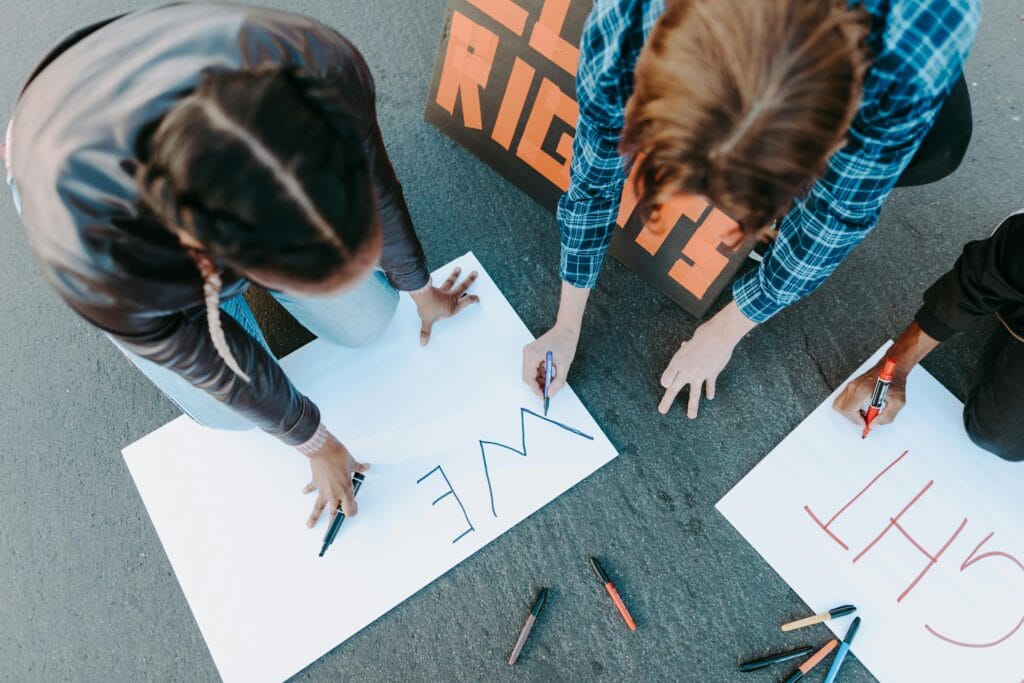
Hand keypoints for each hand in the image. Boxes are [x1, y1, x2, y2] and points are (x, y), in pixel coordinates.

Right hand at [302, 433, 369, 527]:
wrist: (323, 450)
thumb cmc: (339, 457)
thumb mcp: (352, 463)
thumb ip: (359, 468)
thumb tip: (366, 467)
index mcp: (346, 491)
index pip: (350, 511)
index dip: (353, 511)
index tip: (355, 505)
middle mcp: (334, 494)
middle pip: (334, 513)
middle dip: (334, 521)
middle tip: (332, 529)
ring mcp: (324, 490)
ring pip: (318, 508)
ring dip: (314, 517)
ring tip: (309, 526)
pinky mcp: (316, 483)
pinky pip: (311, 489)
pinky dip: (308, 490)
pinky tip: (304, 492)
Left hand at [410, 267, 479, 345]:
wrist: (421, 295)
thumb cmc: (428, 308)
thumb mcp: (427, 322)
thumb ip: (425, 331)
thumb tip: (423, 343)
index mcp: (452, 307)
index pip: (466, 302)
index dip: (473, 299)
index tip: (477, 298)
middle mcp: (449, 297)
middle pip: (462, 287)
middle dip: (469, 280)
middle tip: (474, 273)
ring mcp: (442, 290)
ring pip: (451, 281)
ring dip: (455, 275)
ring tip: (458, 269)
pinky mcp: (434, 286)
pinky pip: (436, 281)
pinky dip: (433, 278)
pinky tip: (432, 275)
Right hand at [522, 323, 579, 398]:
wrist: (566, 329)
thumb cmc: (565, 343)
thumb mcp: (564, 365)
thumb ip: (557, 382)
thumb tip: (550, 394)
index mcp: (533, 354)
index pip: (529, 378)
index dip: (536, 389)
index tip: (544, 397)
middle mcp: (527, 353)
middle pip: (528, 376)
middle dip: (538, 385)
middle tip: (548, 392)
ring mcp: (529, 352)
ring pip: (530, 373)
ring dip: (540, 380)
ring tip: (552, 382)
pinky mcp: (532, 352)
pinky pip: (533, 368)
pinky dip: (541, 374)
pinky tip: (550, 375)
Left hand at [658, 301, 755, 417]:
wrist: (717, 336)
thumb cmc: (702, 337)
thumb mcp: (688, 344)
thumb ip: (685, 350)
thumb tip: (683, 345)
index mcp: (678, 361)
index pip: (666, 378)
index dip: (665, 382)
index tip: (665, 385)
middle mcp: (686, 370)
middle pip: (673, 389)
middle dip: (667, 401)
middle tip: (662, 411)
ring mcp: (699, 374)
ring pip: (694, 394)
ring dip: (692, 407)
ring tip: (691, 417)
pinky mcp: (711, 374)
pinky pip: (709, 386)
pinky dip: (709, 391)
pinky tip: (709, 398)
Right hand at [833, 360, 907, 429]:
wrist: (893, 366)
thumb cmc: (895, 381)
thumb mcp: (897, 402)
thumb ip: (887, 416)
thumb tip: (874, 425)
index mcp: (863, 390)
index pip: (849, 410)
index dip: (857, 420)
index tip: (867, 423)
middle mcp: (854, 386)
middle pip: (840, 408)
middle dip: (852, 418)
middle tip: (865, 420)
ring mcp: (850, 385)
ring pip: (839, 405)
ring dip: (850, 413)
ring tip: (864, 414)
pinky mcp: (851, 386)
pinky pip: (843, 401)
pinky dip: (850, 408)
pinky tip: (862, 408)